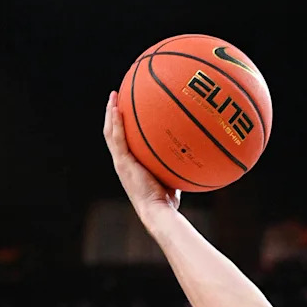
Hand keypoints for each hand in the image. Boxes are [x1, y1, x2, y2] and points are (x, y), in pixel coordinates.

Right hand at [102, 91, 180, 216]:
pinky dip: (115, 122)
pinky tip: (116, 107)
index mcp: (132, 164)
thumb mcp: (173, 176)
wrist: (159, 211)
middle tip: (117, 97)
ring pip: (111, 132)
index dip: (123, 125)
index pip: (124, 141)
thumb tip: (196, 150)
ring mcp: (121, 162)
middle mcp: (123, 162)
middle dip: (114, 114)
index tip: (127, 109)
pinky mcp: (122, 163)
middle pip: (114, 133)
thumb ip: (177, 163)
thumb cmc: (169, 199)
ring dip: (110, 112)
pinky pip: (117, 138)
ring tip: (113, 95)